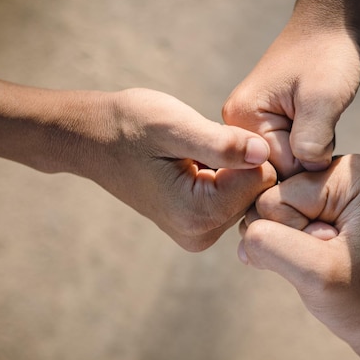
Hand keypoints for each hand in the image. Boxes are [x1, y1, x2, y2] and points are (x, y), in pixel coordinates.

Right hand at [86, 88, 276, 250]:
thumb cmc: (130, 126)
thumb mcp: (174, 125)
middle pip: (259, 191)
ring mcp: (201, 233)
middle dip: (242, 161)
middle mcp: (201, 234)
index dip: (248, 149)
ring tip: (198, 153)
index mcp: (197, 215)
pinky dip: (226, 175)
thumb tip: (264, 154)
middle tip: (206, 143)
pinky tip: (199, 163)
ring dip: (233, 167)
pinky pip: (236, 197)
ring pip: (250, 193)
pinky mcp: (200, 225)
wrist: (95, 139)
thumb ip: (221, 143)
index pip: (263, 180)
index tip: (220, 135)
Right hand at [223, 25, 359, 178]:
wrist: (327, 26)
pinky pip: (287, 149)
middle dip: (307, 157)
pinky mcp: (263, 121)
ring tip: (321, 119)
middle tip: (325, 126)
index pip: (278, 170)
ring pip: (285, 161)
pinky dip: (307, 142)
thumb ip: (311, 141)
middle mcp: (237, 125)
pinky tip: (316, 121)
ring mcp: (249, 123)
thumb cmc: (326, 55)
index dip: (309, 162)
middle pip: (278, 169)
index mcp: (242, 118)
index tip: (325, 138)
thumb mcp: (324, 99)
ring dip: (309, 149)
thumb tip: (307, 172)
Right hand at [238, 155, 359, 341]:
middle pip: (264, 197)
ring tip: (315, 257)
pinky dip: (274, 247)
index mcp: (347, 173)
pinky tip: (301, 257)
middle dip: (283, 237)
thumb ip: (271, 243)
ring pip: (259, 210)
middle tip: (321, 255)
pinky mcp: (302, 203)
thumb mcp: (317, 273)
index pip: (276, 197)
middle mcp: (330, 169)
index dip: (293, 234)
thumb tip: (243, 231)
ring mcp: (314, 185)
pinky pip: (263, 219)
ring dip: (278, 244)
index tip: (330, 248)